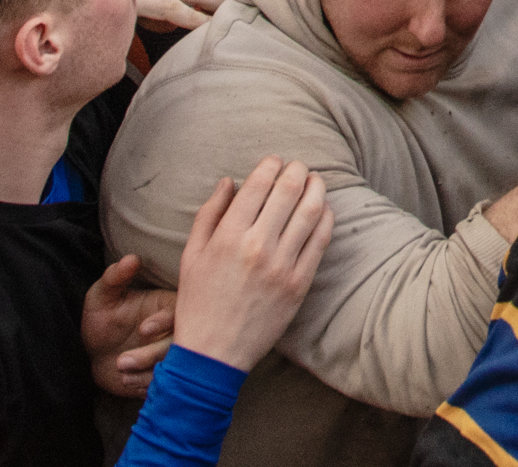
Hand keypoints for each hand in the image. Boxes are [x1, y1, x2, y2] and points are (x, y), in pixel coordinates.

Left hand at [83, 254, 176, 397]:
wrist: (95, 355)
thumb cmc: (102, 318)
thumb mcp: (102, 296)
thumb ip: (115, 277)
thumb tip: (131, 259)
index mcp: (168, 305)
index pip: (180, 311)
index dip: (165, 320)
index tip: (143, 329)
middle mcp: (174, 329)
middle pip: (179, 341)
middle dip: (152, 354)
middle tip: (122, 361)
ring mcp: (170, 353)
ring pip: (172, 365)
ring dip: (146, 371)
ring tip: (119, 370)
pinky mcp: (164, 374)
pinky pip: (164, 382)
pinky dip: (145, 384)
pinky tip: (126, 381)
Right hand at [171, 158, 332, 372]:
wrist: (213, 356)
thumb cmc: (198, 303)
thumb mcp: (191, 256)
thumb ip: (209, 214)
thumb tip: (229, 181)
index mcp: (228, 237)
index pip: (259, 184)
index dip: (271, 164)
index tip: (274, 162)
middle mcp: (257, 247)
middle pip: (289, 190)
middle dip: (297, 169)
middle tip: (298, 166)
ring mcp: (282, 266)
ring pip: (311, 210)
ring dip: (317, 187)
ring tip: (315, 180)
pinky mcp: (299, 284)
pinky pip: (321, 240)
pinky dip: (326, 217)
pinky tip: (323, 209)